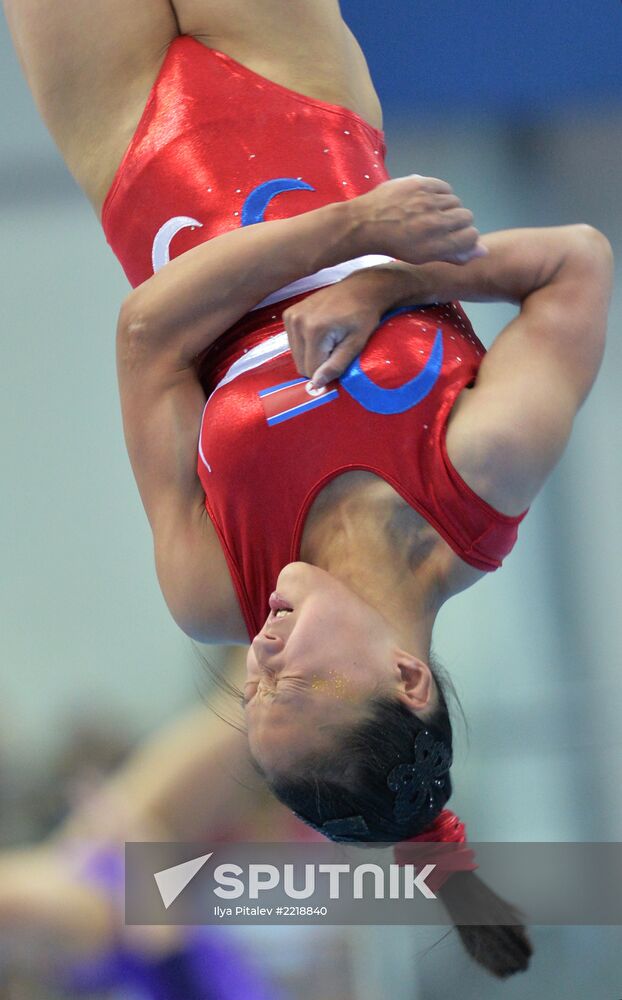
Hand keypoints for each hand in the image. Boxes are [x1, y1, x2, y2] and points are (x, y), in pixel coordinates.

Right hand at [283, 275, 385, 387]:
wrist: (360, 289)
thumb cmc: (363, 316)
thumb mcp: (355, 344)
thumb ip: (335, 366)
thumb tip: (316, 385)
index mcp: (314, 330)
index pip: (311, 370)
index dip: (327, 372)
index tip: (340, 361)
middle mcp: (297, 322)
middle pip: (301, 364)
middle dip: (318, 364)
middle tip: (336, 350)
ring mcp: (290, 316)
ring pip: (296, 355)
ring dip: (311, 355)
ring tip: (329, 341)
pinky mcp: (288, 314)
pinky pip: (293, 343)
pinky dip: (306, 345)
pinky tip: (320, 334)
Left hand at [354, 174, 487, 264]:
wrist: (365, 223)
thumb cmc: (396, 244)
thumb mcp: (424, 256)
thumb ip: (455, 254)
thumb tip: (483, 250)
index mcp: (436, 245)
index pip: (471, 235)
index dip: (466, 236)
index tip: (455, 237)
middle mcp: (435, 222)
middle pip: (466, 217)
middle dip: (458, 221)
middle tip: (440, 224)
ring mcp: (428, 201)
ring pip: (455, 201)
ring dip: (447, 207)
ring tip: (430, 212)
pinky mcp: (421, 183)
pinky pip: (444, 187)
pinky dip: (440, 193)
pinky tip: (427, 200)